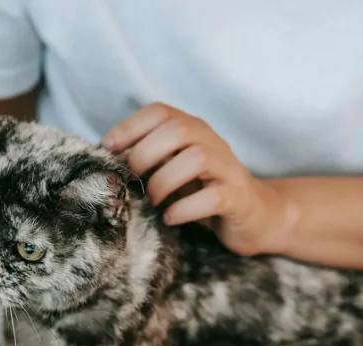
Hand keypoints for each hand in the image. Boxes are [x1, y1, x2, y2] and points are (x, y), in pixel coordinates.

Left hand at [103, 102, 290, 255]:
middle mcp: (211, 142)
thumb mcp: (172, 169)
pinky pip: (212, 197)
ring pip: (196, 159)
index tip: (109, 150)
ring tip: (154, 201)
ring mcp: (227, 169)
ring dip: (164, 182)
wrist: (255, 216)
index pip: (160, 111)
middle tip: (133, 181)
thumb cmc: (203, 191)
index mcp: (192, 130)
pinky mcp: (237, 198)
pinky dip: (184, 209)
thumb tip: (107, 159)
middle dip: (145, 156)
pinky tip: (170, 218)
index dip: (130, 127)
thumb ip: (148, 159)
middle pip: (177, 131)